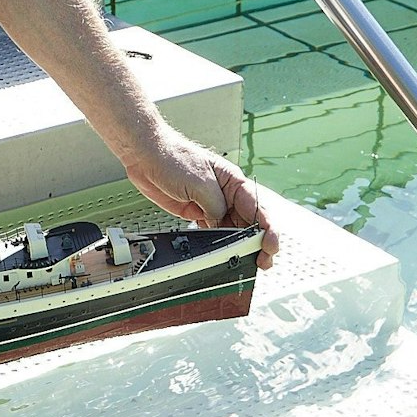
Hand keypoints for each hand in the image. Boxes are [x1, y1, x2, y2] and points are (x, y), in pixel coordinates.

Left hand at [126, 129, 279, 269]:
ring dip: (239, 246)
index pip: (258, 208)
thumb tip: (221, 225)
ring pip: (232, 230)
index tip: (270, 245)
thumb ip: (215, 207)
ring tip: (244, 261)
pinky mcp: (196, 213)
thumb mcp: (201, 183)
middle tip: (262, 260)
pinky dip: (218, 244)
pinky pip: (213, 232)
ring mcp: (210, 205)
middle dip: (258, 242)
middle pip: (249, 223)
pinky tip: (221, 254)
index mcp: (233, 182)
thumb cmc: (174, 157)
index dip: (268, 229)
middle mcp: (225, 195)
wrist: (146, 156)